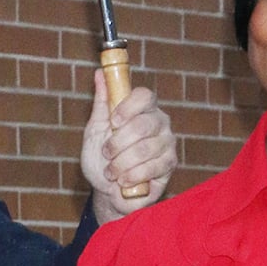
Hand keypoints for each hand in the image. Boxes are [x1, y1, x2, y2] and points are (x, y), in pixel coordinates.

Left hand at [81, 71, 175, 223]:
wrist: (107, 191)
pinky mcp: (170, 164)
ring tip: (112, 171)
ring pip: (145, 148)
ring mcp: (167, 143)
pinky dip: (132, 175)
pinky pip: (151, 167)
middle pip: (143, 124)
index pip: (144, 96)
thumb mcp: (96, 129)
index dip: (128, 107)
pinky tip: (123, 180)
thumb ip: (102, 103)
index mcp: (143, 109)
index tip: (113, 121)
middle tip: (107, 153)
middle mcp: (159, 122)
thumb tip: (100, 74)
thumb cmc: (102, 159)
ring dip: (122, 162)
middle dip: (119, 142)